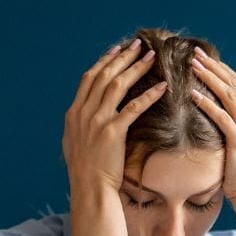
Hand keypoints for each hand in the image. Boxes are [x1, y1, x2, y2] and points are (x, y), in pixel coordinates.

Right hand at [62, 39, 166, 194]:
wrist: (89, 189)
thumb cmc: (85, 173)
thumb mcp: (74, 144)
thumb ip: (80, 126)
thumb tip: (84, 115)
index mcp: (74, 113)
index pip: (89, 78)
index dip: (104, 62)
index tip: (117, 50)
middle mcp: (84, 113)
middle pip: (104, 75)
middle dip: (123, 57)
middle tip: (139, 45)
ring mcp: (97, 122)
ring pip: (117, 85)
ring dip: (135, 68)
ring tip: (151, 57)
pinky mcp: (113, 132)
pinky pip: (134, 107)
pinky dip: (149, 94)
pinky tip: (162, 86)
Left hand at [189, 47, 235, 203]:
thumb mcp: (234, 143)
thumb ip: (227, 125)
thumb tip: (209, 113)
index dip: (221, 68)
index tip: (204, 56)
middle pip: (232, 83)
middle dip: (214, 66)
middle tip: (196, 53)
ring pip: (228, 95)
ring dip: (209, 78)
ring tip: (193, 65)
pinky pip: (221, 117)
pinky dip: (207, 104)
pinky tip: (193, 95)